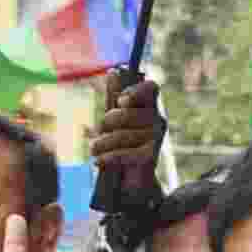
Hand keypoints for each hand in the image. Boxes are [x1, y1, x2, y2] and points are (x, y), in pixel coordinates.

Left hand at [90, 69, 165, 201]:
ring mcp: (156, 138)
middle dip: (105, 123)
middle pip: (125, 113)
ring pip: (120, 134)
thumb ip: (115, 97)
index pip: (151, 88)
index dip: (135, 91)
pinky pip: (125, 153)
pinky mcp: (151, 157)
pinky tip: (99, 161)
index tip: (119, 101)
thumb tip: (115, 71)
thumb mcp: (115, 120)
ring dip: (101, 143)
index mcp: (149, 105)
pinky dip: (108, 157)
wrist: (130, 180)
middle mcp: (157, 119)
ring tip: (94, 150)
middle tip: (98, 134)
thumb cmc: (121, 144)